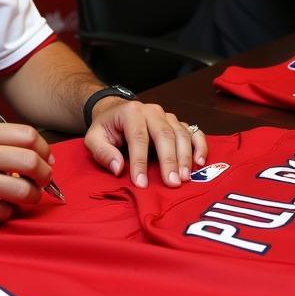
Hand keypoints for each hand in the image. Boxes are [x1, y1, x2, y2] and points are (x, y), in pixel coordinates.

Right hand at [0, 122, 54, 225]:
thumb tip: (40, 155)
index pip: (28, 135)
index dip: (45, 149)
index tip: (47, 159)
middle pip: (32, 161)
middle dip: (45, 175)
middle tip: (43, 182)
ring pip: (24, 191)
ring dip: (31, 197)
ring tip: (26, 197)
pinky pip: (5, 212)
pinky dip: (7, 212)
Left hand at [83, 99, 207, 188]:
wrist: (116, 111)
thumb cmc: (107, 127)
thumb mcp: (94, 138)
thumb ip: (102, 153)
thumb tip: (118, 168)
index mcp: (131, 112)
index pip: (138, 138)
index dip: (140, 162)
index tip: (141, 183)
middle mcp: (152, 111)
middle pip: (164, 134)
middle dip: (169, 160)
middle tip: (172, 183)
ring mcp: (168, 116)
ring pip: (181, 133)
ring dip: (185, 157)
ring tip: (184, 178)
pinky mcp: (178, 123)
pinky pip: (194, 132)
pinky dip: (199, 146)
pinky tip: (200, 162)